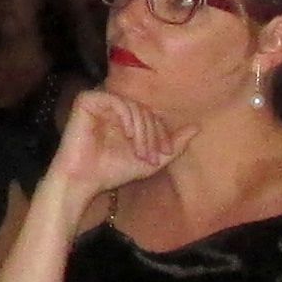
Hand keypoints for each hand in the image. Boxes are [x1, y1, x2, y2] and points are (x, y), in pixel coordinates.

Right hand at [43, 88, 182, 204]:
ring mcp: (99, 102)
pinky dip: (125, 116)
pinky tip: (126, 135)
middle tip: (151, 155)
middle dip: (152, 133)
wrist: (84, 181)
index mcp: (125, 117)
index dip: (161, 132)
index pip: (151, 115)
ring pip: (132, 105)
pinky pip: (115, 100)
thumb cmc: (113, 171)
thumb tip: (197, 128)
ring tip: (139, 151)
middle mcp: (112, 107)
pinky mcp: (86, 101)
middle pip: (144, 109)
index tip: (163, 154)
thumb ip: (174, 145)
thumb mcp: (151, 161)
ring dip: (142, 129)